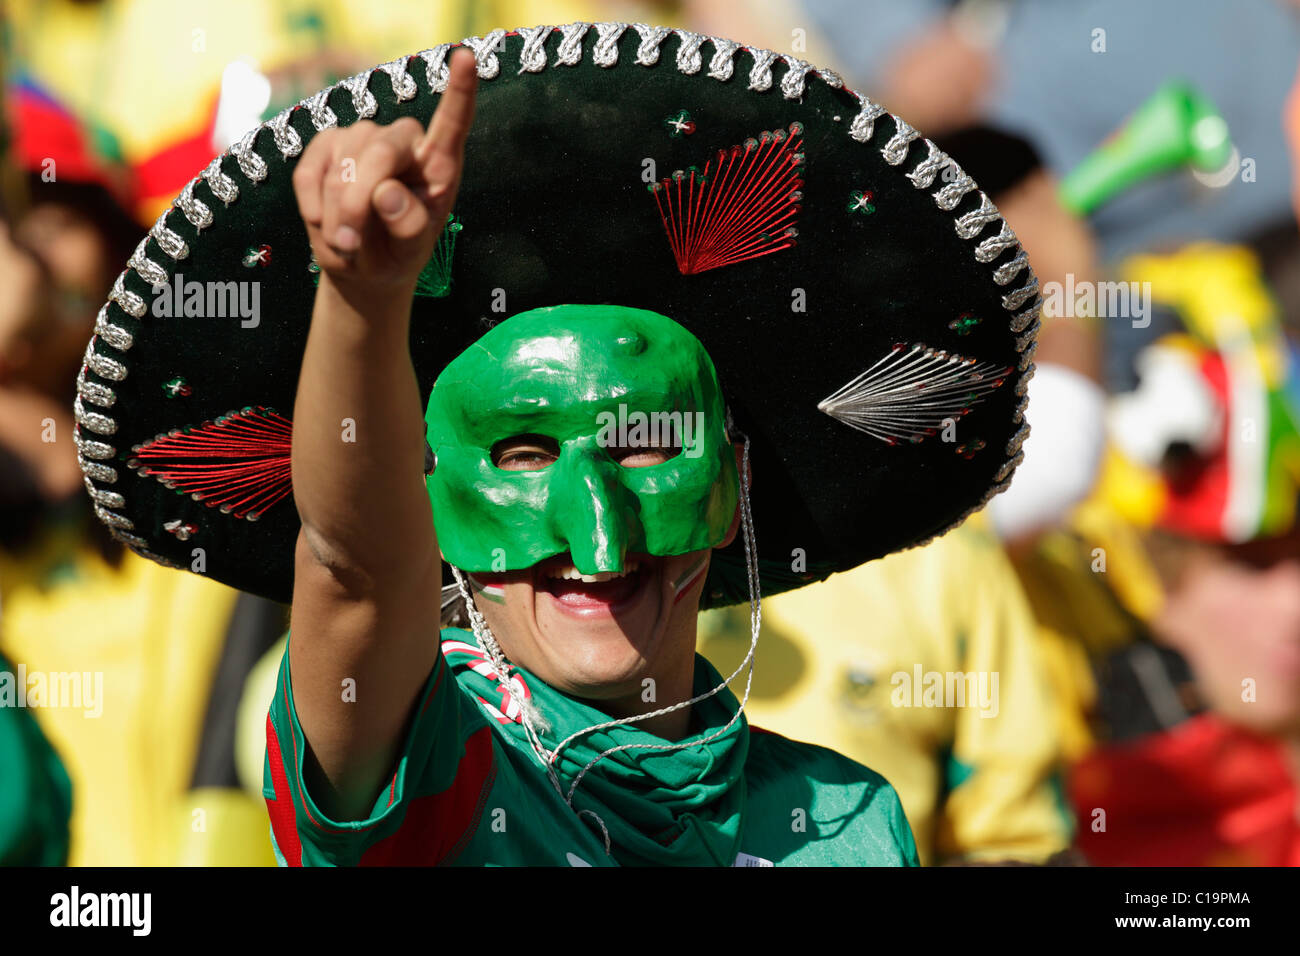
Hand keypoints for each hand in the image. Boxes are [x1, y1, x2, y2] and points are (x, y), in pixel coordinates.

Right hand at [292, 48, 477, 300]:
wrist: (362, 264)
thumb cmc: (398, 253)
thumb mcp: (412, 251)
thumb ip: (409, 225)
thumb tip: (387, 192)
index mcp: (438, 164)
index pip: (452, 123)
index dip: (459, 91)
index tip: (466, 58)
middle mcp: (403, 142)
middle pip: (378, 151)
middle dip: (358, 202)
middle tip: (351, 243)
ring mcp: (363, 138)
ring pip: (340, 165)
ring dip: (337, 214)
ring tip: (347, 243)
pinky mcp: (327, 146)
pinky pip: (309, 174)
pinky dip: (314, 208)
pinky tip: (327, 227)